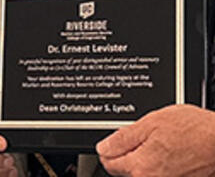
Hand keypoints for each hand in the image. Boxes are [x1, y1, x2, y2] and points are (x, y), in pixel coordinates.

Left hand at [96, 104, 214, 176]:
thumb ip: (123, 138)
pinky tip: (167, 152)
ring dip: (143, 159)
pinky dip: (158, 165)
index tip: (115, 140)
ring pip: (141, 173)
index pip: (109, 162)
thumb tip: (103, 148)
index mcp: (141, 168)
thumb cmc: (193, 130)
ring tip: (159, 144)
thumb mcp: (151, 123)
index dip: (110, 147)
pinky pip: (158, 174)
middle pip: (124, 170)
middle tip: (143, 138)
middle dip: (128, 154)